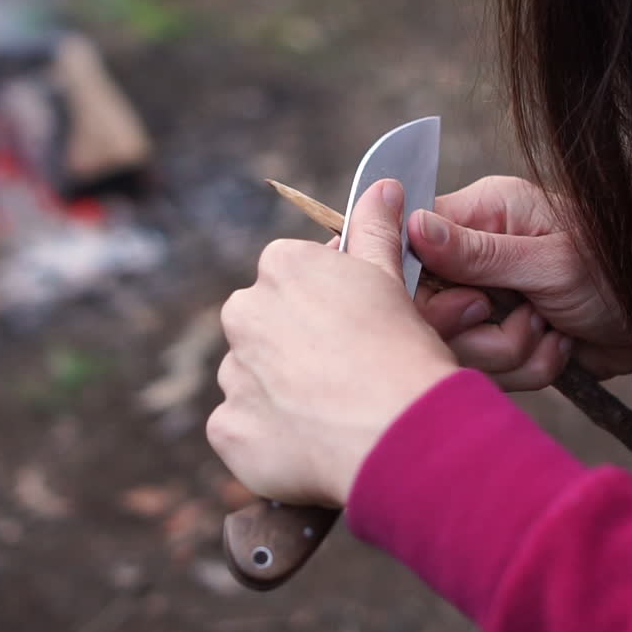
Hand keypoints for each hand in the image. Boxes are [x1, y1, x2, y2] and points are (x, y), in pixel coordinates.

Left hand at [209, 179, 459, 507]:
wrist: (399, 435)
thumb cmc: (403, 352)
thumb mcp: (393, 280)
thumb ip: (376, 230)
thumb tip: (382, 186)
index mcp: (283, 266)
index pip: (293, 275)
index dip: (328, 304)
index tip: (355, 328)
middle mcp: (244, 312)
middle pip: (265, 325)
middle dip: (295, 346)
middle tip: (346, 374)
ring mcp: (232, 373)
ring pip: (252, 378)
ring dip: (281, 393)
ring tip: (333, 415)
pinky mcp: (227, 428)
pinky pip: (243, 428)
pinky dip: (269, 438)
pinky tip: (312, 445)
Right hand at [409, 176, 631, 387]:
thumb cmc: (622, 271)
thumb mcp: (550, 261)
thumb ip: (478, 252)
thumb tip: (411, 225)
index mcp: (482, 213)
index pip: (411, 246)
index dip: (428, 289)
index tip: (474, 307)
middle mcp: (475, 255)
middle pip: (427, 309)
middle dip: (479, 333)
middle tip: (530, 318)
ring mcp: (487, 300)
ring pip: (457, 348)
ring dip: (511, 352)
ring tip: (552, 330)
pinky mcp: (500, 338)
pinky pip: (488, 370)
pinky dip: (527, 368)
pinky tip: (560, 347)